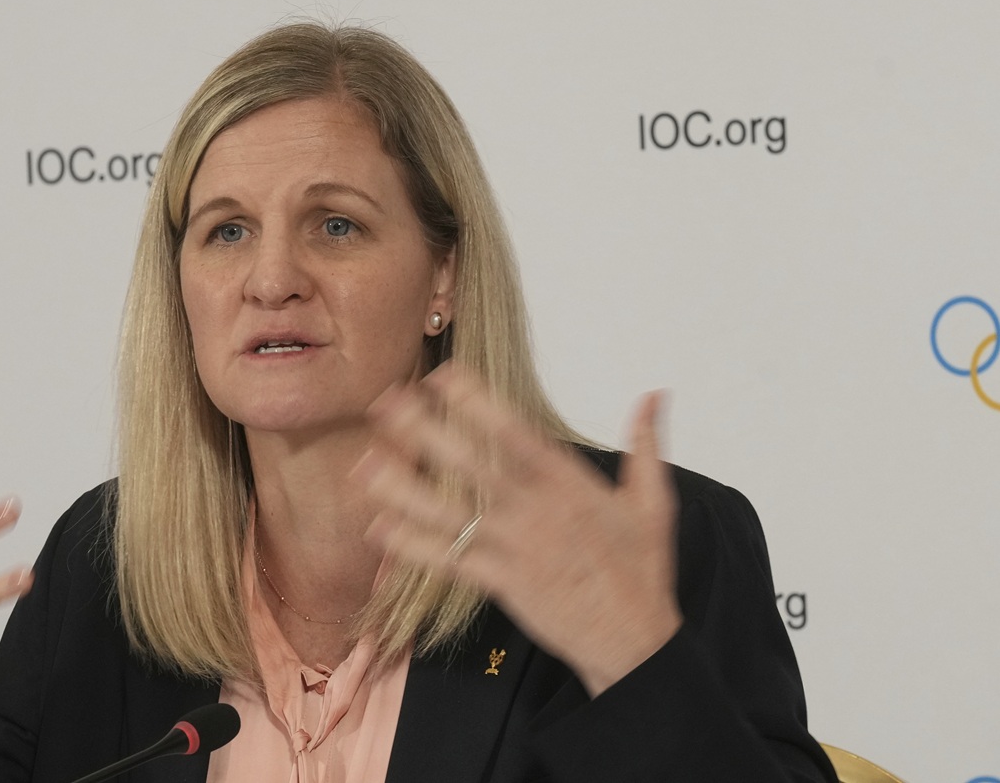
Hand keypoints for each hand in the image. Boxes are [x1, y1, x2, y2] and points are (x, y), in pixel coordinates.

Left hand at [356, 364, 681, 696]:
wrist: (635, 641)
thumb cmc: (641, 570)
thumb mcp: (653, 502)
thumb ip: (646, 444)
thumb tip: (654, 396)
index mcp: (568, 483)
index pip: (514, 433)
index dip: (476, 403)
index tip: (442, 376)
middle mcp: (535, 511)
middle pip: (470, 466)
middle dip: (425, 432)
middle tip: (385, 403)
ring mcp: (514, 549)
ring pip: (449, 514)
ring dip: (403, 489)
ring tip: (364, 464)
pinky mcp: (501, 585)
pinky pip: (449, 562)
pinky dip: (413, 547)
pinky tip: (380, 529)